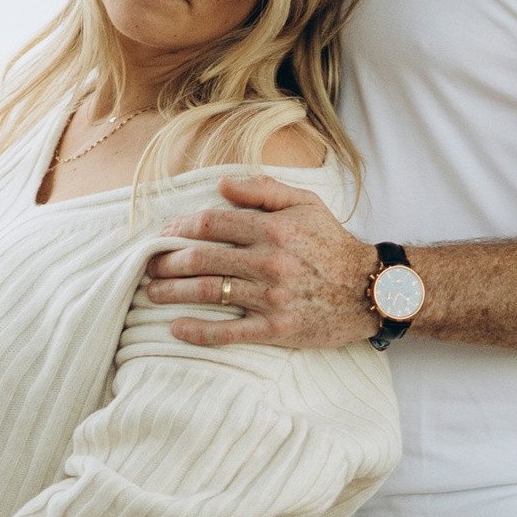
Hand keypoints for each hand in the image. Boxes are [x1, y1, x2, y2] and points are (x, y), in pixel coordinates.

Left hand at [141, 173, 379, 349]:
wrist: (369, 290)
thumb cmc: (333, 243)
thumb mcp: (305, 203)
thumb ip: (262, 191)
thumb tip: (221, 184)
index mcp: (272, 228)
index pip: (211, 224)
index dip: (179, 228)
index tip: (163, 234)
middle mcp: (268, 261)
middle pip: (202, 259)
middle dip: (167, 261)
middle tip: (147, 265)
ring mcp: (271, 297)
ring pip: (209, 293)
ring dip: (173, 293)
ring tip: (151, 292)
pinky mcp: (276, 329)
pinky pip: (229, 332)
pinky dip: (198, 332)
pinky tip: (176, 328)